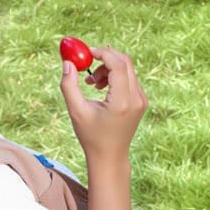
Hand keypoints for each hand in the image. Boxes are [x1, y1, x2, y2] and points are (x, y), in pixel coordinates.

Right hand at [59, 44, 147, 167]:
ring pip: (127, 69)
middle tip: (88, 65)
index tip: (86, 53)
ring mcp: (141, 100)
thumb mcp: (76, 111)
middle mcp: (136, 100)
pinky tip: (101, 89)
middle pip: (125, 62)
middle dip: (105, 58)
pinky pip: (129, 78)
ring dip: (108, 68)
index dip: (102, 53)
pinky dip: (114, 76)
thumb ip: (69, 85)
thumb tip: (68, 62)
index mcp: (122, 102)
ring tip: (92, 83)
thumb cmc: (92, 136)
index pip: (118, 65)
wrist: (110, 156)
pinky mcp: (141, 102)